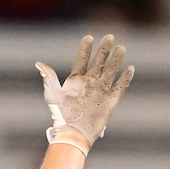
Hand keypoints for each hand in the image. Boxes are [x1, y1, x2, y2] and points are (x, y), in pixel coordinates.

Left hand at [36, 33, 134, 149]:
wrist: (74, 132)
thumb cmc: (61, 115)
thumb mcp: (53, 94)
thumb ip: (49, 78)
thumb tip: (39, 64)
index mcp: (76, 80)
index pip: (82, 60)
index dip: (85, 49)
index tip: (89, 37)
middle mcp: (90, 83)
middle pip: (99, 62)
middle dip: (104, 50)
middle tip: (109, 37)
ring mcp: (101, 91)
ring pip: (111, 71)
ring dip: (116, 60)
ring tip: (121, 48)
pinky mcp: (110, 101)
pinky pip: (120, 87)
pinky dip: (125, 78)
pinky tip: (130, 69)